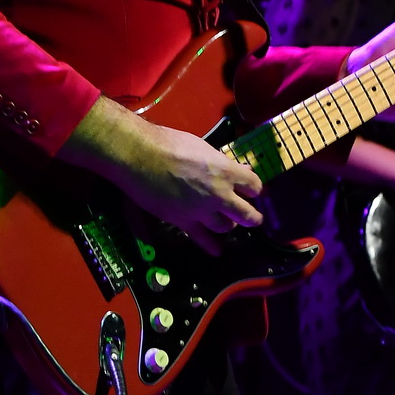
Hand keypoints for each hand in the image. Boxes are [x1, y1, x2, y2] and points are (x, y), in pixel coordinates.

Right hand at [60, 96, 262, 253]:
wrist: (140, 156)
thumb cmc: (168, 143)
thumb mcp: (202, 146)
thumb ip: (221, 162)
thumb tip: (237, 169)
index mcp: (225, 171)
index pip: (253, 186)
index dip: (254, 188)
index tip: (251, 189)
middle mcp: (219, 194)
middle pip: (246, 214)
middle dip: (252, 216)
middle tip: (253, 217)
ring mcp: (202, 211)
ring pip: (225, 226)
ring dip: (228, 224)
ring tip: (227, 222)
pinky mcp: (183, 222)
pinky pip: (202, 238)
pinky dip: (211, 246)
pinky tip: (217, 251)